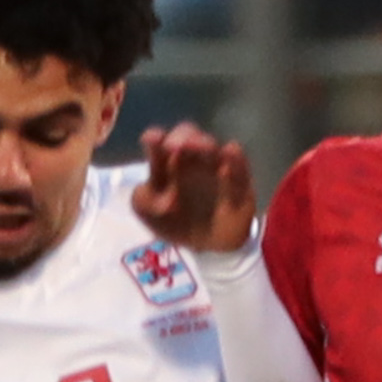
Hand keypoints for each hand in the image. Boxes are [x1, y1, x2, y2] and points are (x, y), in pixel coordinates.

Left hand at [135, 124, 259, 253]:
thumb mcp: (150, 216)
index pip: (159, 144)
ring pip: (212, 147)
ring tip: (201, 146)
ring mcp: (216, 167)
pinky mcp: (239, 180)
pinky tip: (230, 155)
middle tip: (176, 146)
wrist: (209, 246)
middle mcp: (191, 159)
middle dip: (182, 136)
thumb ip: (141, 200)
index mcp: (166, 164)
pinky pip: (240, 166)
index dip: (155, 138)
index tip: (153, 140)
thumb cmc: (177, 223)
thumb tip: (144, 187)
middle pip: (187, 135)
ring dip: (204, 143)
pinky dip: (235, 159)